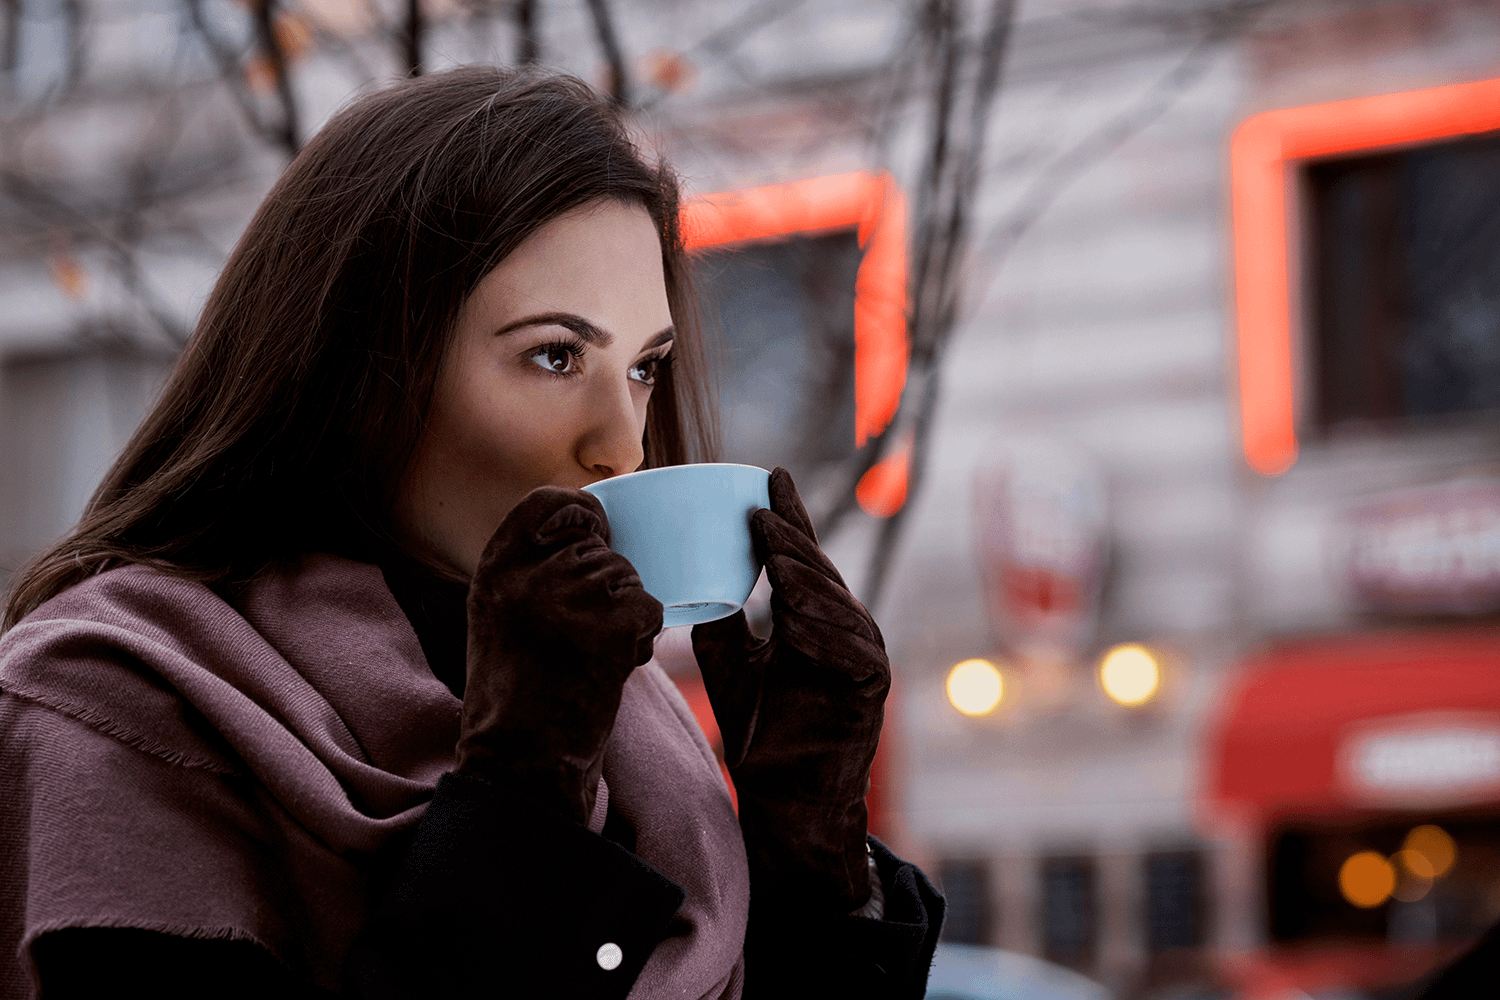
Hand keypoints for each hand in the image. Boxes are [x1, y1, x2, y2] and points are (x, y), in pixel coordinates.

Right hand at [455, 486, 662, 824]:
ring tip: (588, 659)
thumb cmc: (515, 696)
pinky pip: (649, 609)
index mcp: (496, 568)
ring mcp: (571, 597)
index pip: (550, 502)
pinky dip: (641, 640)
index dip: (581, 514)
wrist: (520, 764)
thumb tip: (590, 534)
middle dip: (606, 587)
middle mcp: (530, 574)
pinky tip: (608, 670)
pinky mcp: (610, 626)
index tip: (592, 534)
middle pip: (601, 548)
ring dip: (624, 618)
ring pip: (629, 579)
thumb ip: (531, 572)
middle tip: (579, 637)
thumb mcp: (499, 616)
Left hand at [691, 468, 889, 912]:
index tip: (769, 476)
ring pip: (834, 603)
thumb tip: (693, 573)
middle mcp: (843, 628)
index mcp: (813, 617)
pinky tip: (795, 614)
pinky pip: (851, 648)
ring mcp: (862, 655)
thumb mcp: (730, 663)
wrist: (784, 798)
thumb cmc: (762, 730)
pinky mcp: (870, 686)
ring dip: (803, 575)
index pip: (800, 556)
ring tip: (774, 549)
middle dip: (791, 538)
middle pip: (817, 572)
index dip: (788, 515)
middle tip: (762, 511)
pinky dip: (822, 628)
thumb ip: (722, 620)